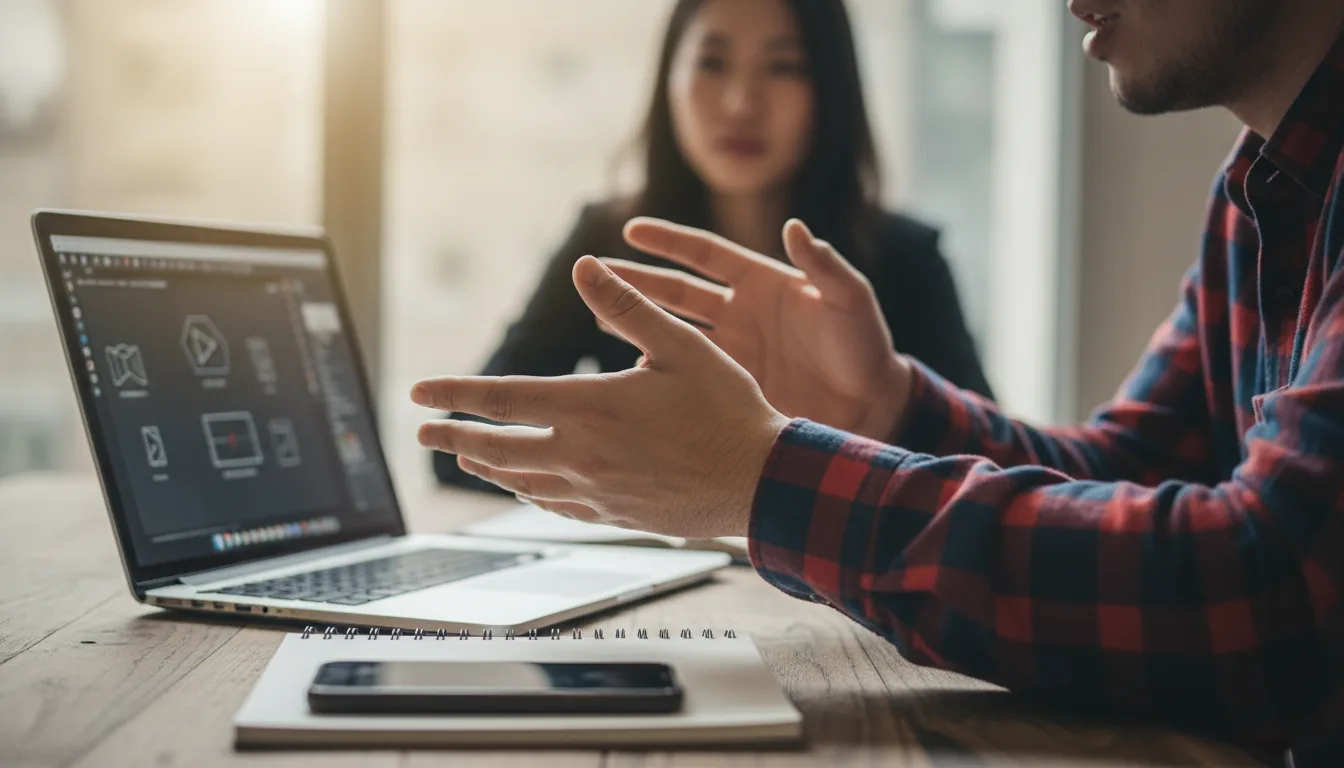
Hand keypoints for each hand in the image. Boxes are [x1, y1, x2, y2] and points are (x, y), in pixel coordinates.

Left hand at [412, 256, 791, 538]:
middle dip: (454, 438)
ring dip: (486, 467)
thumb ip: (628, 306)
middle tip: (424, 433)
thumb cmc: (729, 410)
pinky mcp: (615, 514)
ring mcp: (596, 490)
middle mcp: (583, 454)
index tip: (419, 395)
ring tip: (464, 458)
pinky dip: (529, 493)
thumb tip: (585, 267)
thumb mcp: (682, 346)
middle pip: (497, 448)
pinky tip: (524, 489)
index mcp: (592, 407)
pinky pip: (556, 505)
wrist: (761, 482)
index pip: (502, 400)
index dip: (455, 395)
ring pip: (521, 481)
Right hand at [609, 217, 912, 439]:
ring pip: (672, 333)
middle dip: (636, 282)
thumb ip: (824, 265)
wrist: (873, 407)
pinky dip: (660, 375)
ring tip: (599, 316)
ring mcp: (733, 352)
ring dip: (637, 324)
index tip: (631, 230)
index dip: (669, 241)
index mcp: (763, 283)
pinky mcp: (732, 389)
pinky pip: (686, 378)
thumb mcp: (849, 300)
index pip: (705, 254)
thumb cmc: (865, 346)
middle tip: (595, 276)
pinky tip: (633, 379)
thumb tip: (795, 226)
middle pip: (676, 291)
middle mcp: (740, 313)